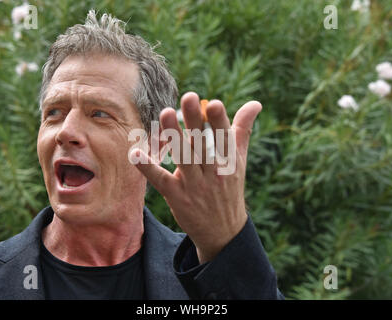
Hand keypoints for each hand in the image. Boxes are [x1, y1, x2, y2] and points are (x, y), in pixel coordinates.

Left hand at [131, 92, 261, 262]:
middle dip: (195, 122)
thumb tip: (256, 103)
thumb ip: (242, 130)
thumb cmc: (229, 188)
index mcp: (229, 161)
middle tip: (188, 98)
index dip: (220, 122)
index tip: (214, 104)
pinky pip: (161, 180)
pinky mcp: (177, 197)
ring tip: (164, 114)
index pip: (225, 138)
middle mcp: (213, 172)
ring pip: (184, 158)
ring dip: (174, 137)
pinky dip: (148, 167)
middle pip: (203, 144)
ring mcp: (194, 185)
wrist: (223, 231)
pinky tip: (136, 153)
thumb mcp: (239, 160)